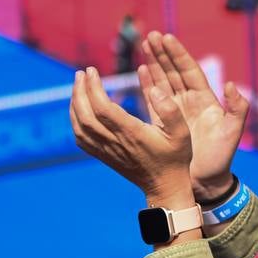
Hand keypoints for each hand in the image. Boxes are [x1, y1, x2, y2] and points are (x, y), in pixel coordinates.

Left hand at [69, 67, 191, 200]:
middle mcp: (115, 142)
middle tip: (80, 73)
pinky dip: (75, 121)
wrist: (165, 186)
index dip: (93, 87)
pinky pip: (81, 139)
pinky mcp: (104, 156)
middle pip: (86, 115)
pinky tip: (79, 109)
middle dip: (79, 91)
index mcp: (132, 134)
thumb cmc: (175, 157)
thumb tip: (154, 89)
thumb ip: (170, 110)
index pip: (103, 108)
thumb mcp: (182, 132)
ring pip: (79, 127)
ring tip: (78, 86)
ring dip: (75, 104)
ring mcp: (107, 151)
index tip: (91, 70)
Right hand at [140, 32, 249, 200]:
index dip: (178, 54)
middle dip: (163, 53)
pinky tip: (140, 70)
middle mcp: (189, 101)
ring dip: (154, 63)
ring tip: (144, 45)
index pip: (190, 71)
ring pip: (163, 81)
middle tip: (151, 35)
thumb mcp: (232, 133)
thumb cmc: (221, 158)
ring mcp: (176, 111)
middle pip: (174, 71)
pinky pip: (153, 98)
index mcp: (205, 100)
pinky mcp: (164, 122)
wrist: (205, 182)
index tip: (167, 37)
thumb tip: (231, 85)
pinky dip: (147, 84)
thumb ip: (237, 109)